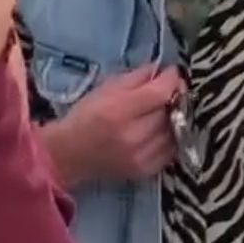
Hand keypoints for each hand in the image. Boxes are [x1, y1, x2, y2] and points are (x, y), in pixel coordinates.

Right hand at [46, 65, 180, 186]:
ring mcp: (141, 156)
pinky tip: (158, 132)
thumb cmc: (85, 117)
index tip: (171, 73)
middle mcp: (132, 135)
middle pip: (170, 111)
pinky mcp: (145, 171)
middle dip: (171, 98)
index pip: (160, 93)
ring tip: (162, 112)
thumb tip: (162, 71)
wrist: (68, 154)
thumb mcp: (105, 88)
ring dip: (173, 119)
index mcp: (119, 110)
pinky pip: (171, 151)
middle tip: (165, 92)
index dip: (172, 80)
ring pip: (175, 132)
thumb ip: (136, 77)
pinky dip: (169, 139)